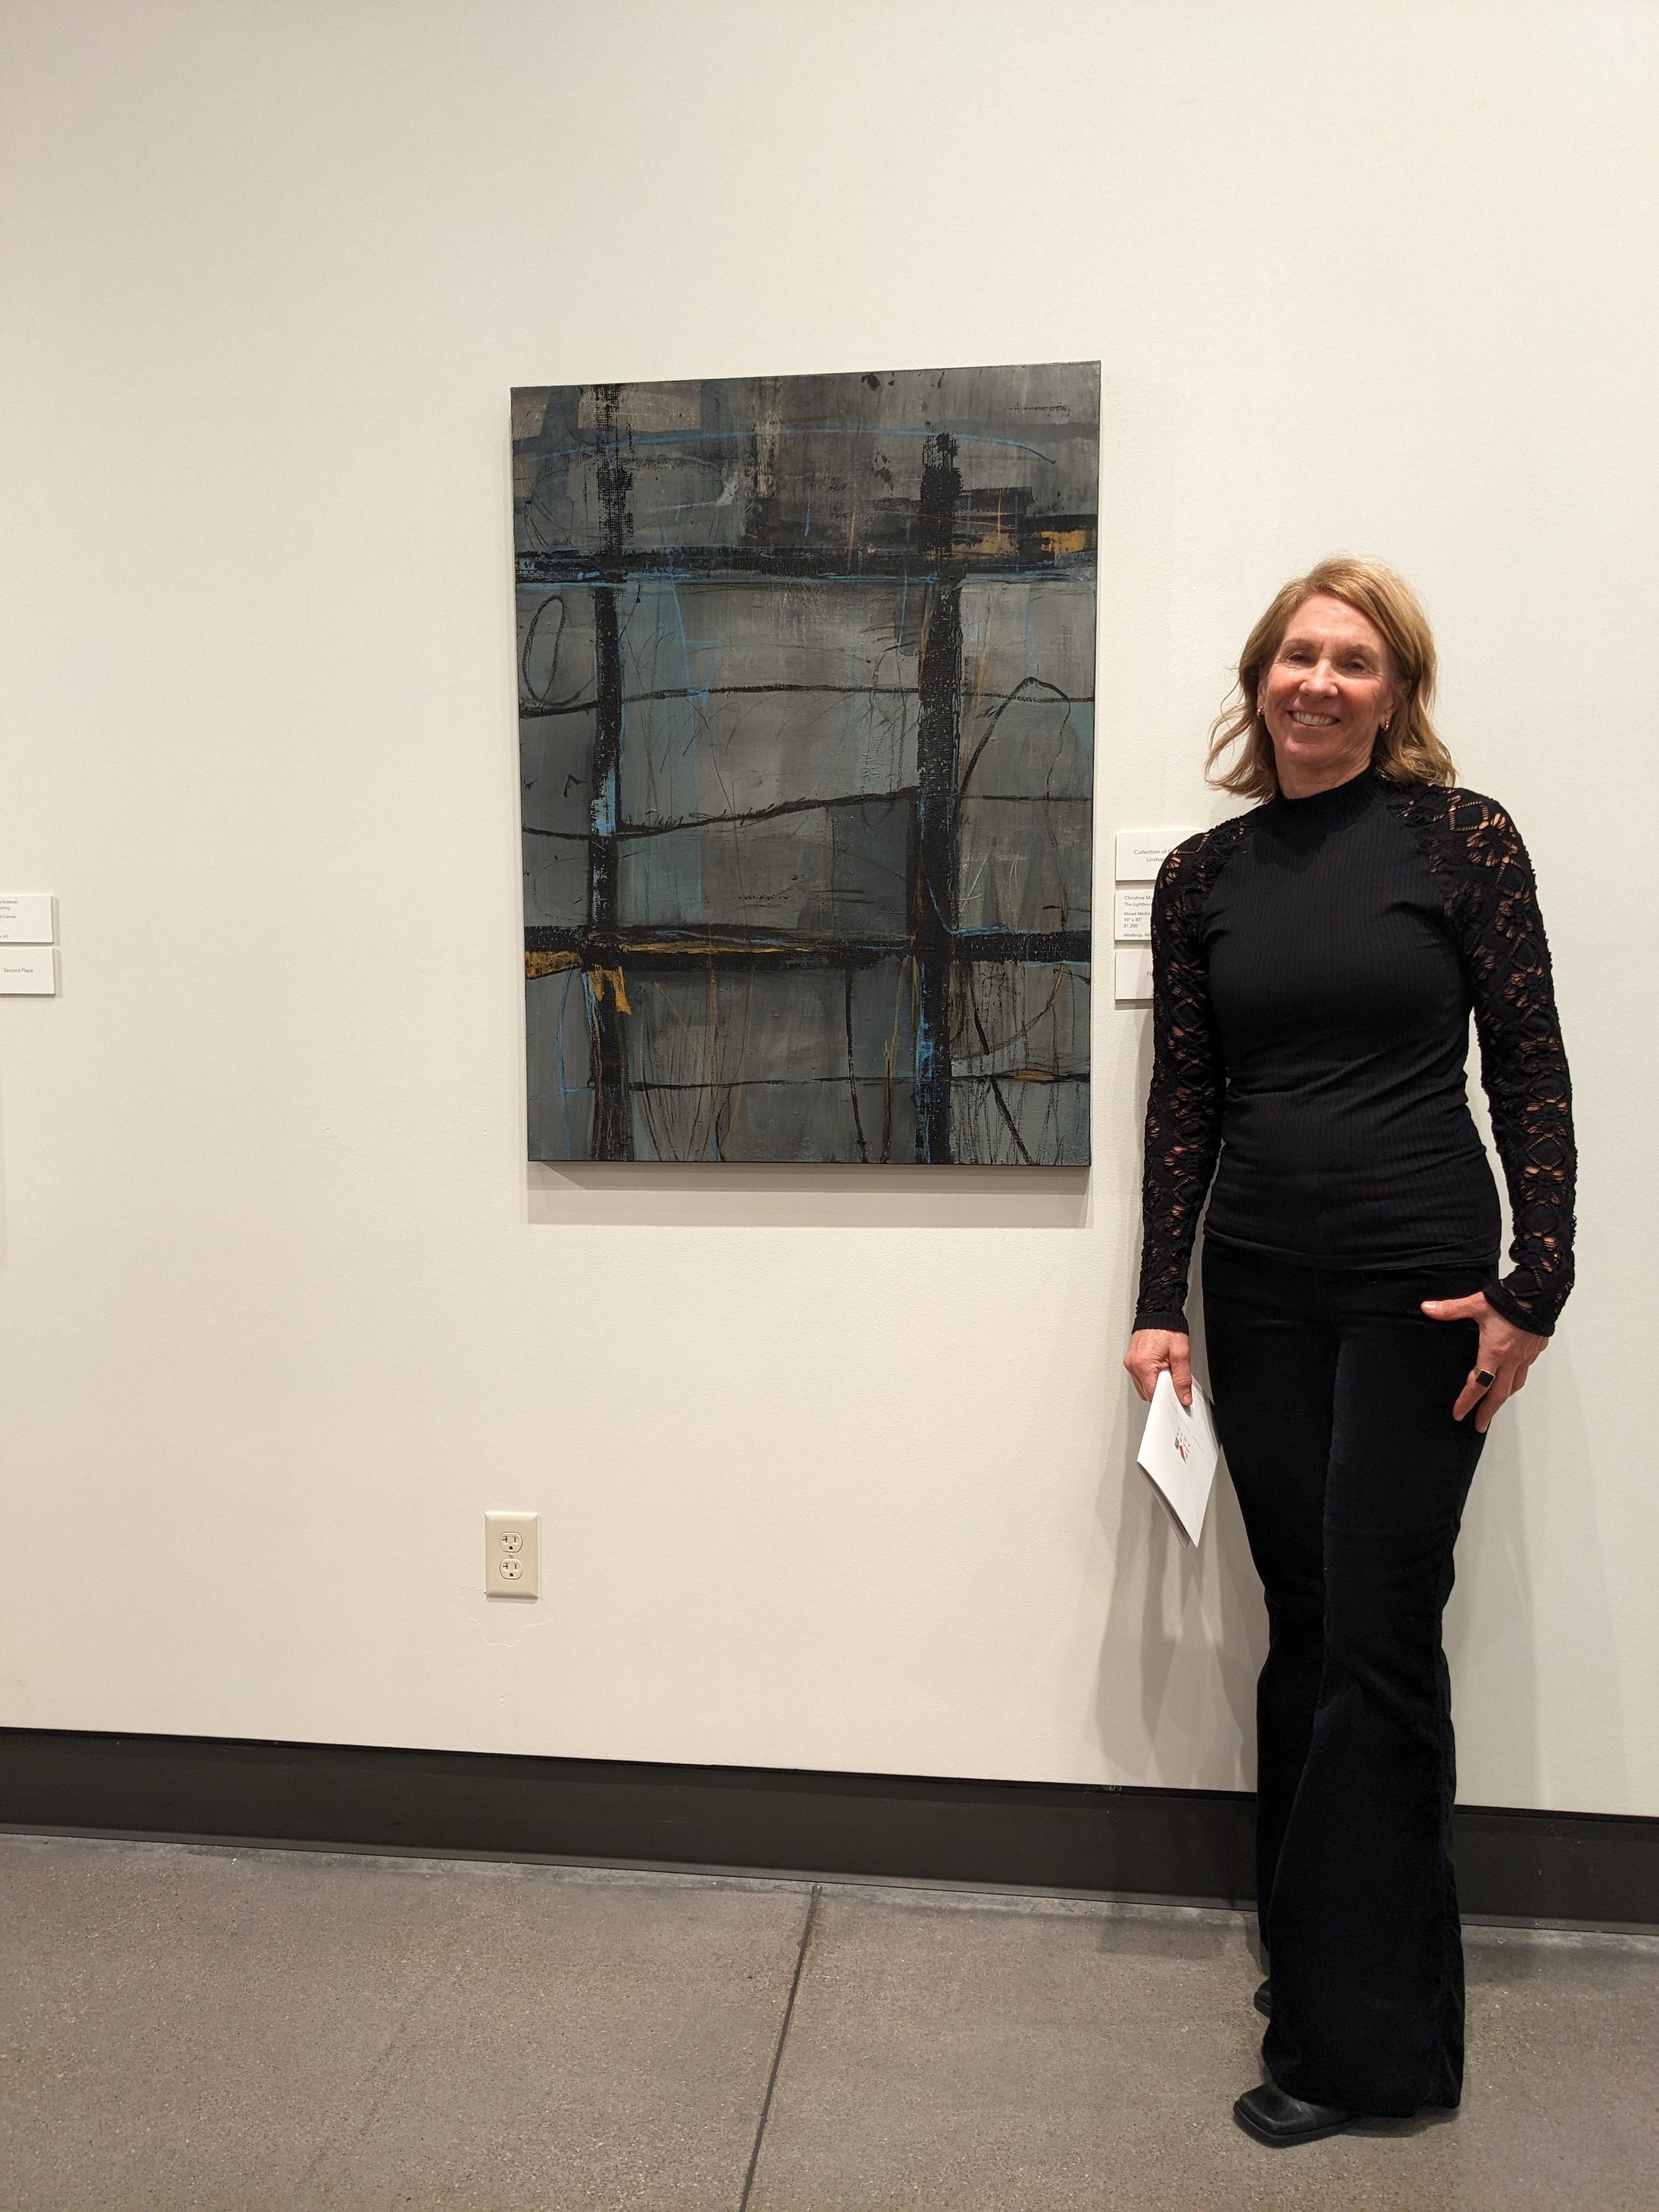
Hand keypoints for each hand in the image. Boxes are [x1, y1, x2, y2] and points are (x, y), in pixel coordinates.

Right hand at [1124, 1330, 1191, 1407]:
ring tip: (1165, 1368)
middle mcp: (1133, 1365)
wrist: (1158, 1313)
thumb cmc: (1167, 1328)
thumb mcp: (1181, 1354)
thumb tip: (1184, 1397)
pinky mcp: (1130, 1361)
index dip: (1167, 1398)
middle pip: (1147, 1393)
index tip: (1176, 1395)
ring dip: (1155, 1383)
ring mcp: (1130, 1363)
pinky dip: (1150, 1377)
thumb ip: (1183, 1379)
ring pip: (1143, 1387)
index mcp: (1143, 1365)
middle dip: (1161, 1389)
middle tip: (1172, 1375)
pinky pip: (1140, 1378)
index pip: (1153, 1395)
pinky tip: (1158, 1366)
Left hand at [1420, 1292, 1548, 1431]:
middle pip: (1498, 1395)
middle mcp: (1510, 1360)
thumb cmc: (1511, 1301)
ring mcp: (1524, 1357)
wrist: (1541, 1294)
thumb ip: (1451, 1309)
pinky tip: (1512, 1377)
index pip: (1477, 1385)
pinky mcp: (1534, 1350)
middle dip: (1487, 1412)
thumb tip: (1427, 1308)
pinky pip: (1524, 1371)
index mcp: (1494, 1353)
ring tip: (1495, 1405)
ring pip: (1514, 1385)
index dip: (1467, 1402)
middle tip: (1480, 1425)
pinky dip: (1516, 1379)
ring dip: (1503, 1398)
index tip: (1459, 1414)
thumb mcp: (1476, 1304)